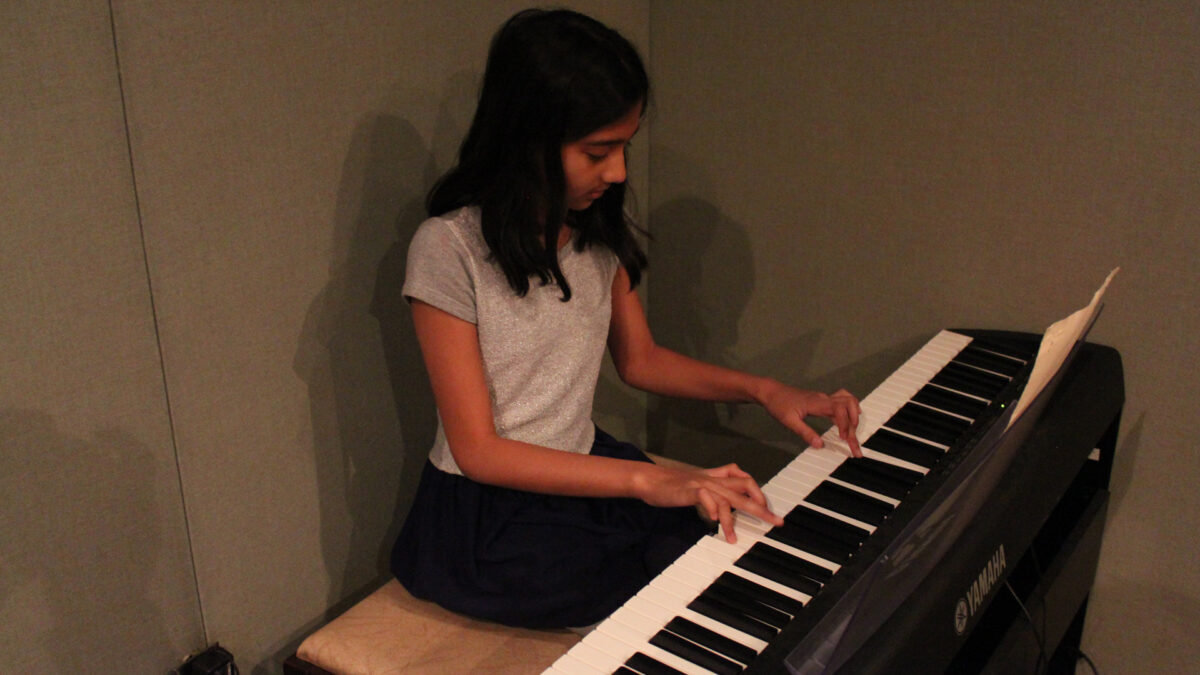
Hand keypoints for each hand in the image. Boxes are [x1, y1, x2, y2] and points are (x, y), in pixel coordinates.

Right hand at [632, 462, 782, 542]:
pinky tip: (713, 520)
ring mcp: (702, 483)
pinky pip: (705, 496)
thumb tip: (722, 510)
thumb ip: (713, 494)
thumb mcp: (698, 487)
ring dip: (732, 520)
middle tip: (775, 521)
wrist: (650, 480)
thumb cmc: (673, 486)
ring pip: (726, 497)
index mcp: (716, 478)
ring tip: (733, 538)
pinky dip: (712, 508)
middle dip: (762, 507)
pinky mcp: (689, 489)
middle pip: (745, 488)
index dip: (759, 493)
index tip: (768, 509)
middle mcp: (713, 479)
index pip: (745, 479)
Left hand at [761, 383, 861, 456]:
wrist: (771, 391)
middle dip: (854, 424)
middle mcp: (823, 398)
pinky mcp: (822, 400)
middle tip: (853, 443)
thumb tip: (820, 445)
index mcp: (817, 403)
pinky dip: (848, 412)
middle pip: (848, 405)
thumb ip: (805, 433)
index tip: (843, 438)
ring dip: (854, 415)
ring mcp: (824, 398)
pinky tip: (849, 422)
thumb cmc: (778, 404)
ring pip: (848, 401)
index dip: (845, 423)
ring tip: (854, 433)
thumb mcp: (789, 421)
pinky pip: (841, 403)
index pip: (840, 409)